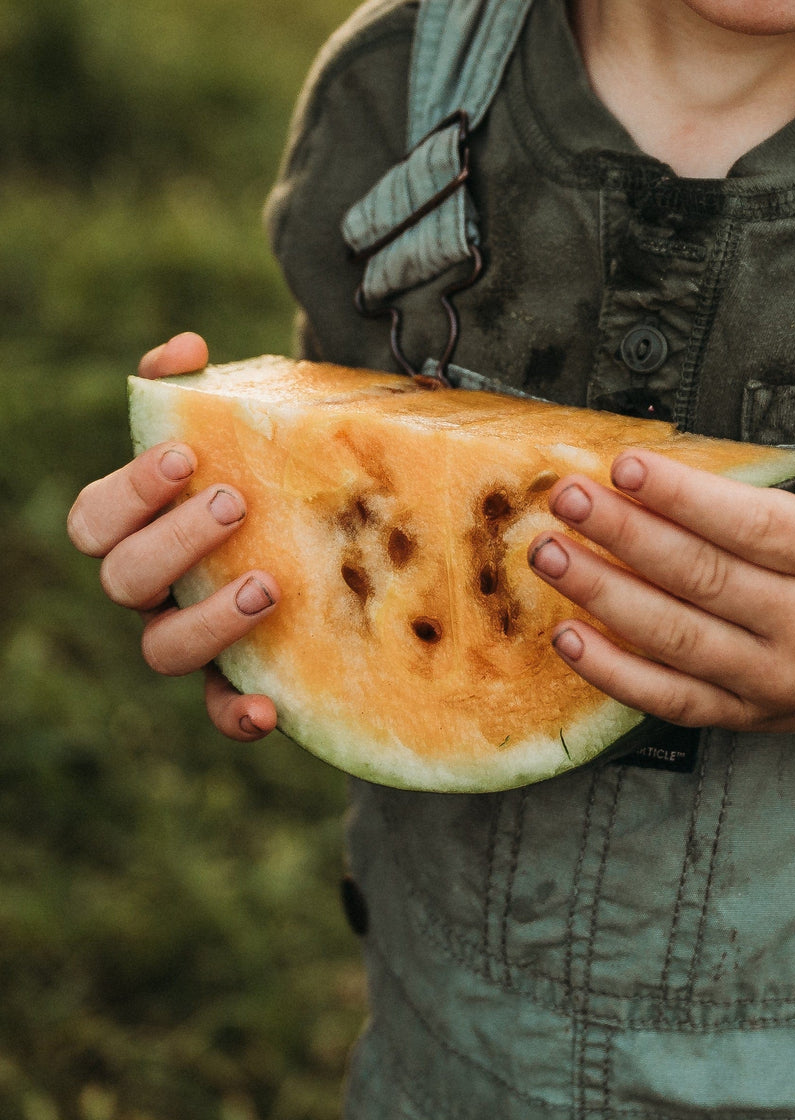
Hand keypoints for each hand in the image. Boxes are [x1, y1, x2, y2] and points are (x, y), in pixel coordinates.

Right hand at [67, 332, 278, 741]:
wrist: (320, 524)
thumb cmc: (261, 472)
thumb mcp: (239, 424)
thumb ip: (200, 385)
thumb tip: (188, 348)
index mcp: (139, 529)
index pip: (95, 519)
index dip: (129, 491)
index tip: (185, 456)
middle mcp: (154, 589)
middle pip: (123, 580)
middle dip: (173, 542)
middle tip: (235, 503)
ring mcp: (192, 637)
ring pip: (162, 650)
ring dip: (207, 621)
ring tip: (268, 585)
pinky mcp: (236, 679)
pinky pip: (220, 709)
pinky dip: (236, 715)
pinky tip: (271, 711)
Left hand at [527, 342, 794, 732]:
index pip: (755, 525)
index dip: (685, 497)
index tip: (624, 466)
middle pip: (704, 579)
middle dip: (627, 536)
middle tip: (567, 501)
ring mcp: (775, 679)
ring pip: (678, 640)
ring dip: (604, 597)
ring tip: (550, 556)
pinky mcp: (745, 714)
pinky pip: (671, 700)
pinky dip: (616, 674)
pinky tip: (568, 638)